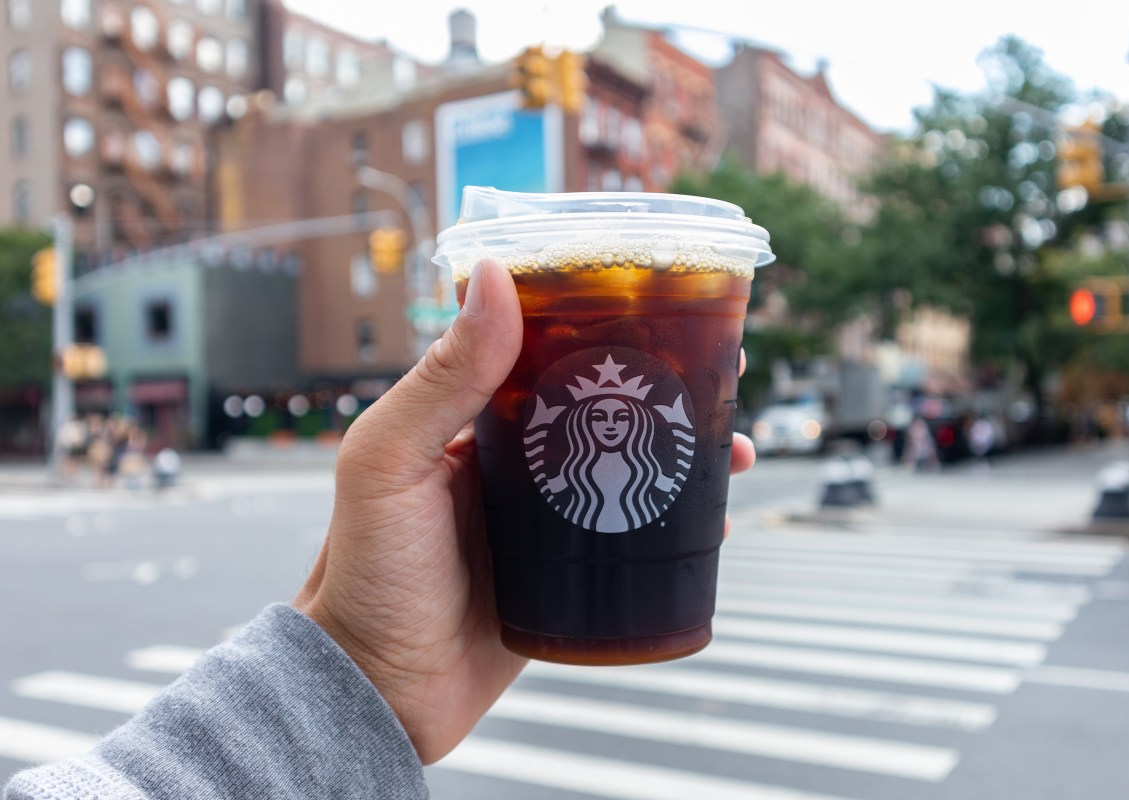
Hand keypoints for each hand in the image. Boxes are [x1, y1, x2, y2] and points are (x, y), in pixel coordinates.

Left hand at [294, 259, 755, 763]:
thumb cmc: (365, 572)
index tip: (669, 300)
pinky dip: (679, 519)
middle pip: (607, 400)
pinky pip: (634, 531)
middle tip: (728, 373)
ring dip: (687, 449)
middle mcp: (516, 455)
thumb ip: (442, 377)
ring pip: (632, 463)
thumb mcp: (390, 462)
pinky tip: (718, 522)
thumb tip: (496, 275)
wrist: (378, 691)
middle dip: (669, 383)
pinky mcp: (569, 570)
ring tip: (736, 450)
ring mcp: (546, 512)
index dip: (609, 318)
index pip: (549, 344)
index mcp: (473, 415)